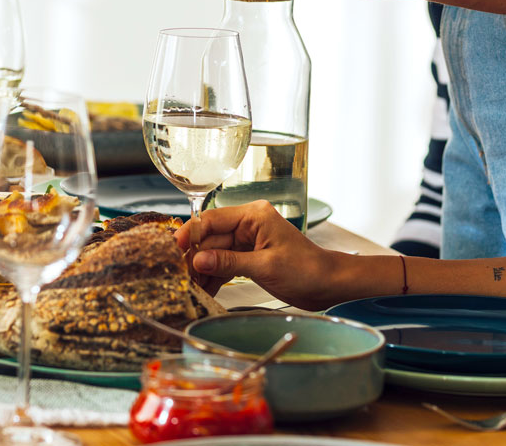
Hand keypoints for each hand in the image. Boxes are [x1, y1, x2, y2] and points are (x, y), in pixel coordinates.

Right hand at [177, 200, 356, 309]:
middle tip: (180, 274)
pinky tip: (204, 289)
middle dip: (196, 257)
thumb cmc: (307, 269)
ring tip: (189, 286)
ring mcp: (248, 241)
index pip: (212, 219)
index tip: (175, 247)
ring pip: (216, 253)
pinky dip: (216, 276)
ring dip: (203, 270)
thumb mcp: (265, 266)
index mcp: (253, 216)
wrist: (329, 284)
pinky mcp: (250, 257)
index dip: (192, 233)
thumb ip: (229, 262)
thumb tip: (199, 259)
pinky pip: (226, 264)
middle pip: (211, 238)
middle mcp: (248, 224)